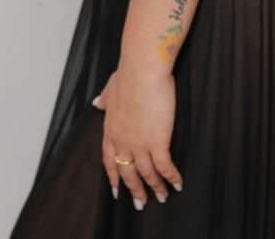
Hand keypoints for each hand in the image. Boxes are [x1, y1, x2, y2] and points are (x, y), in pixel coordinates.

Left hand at [92, 66, 183, 208]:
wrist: (143, 70)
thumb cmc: (129, 74)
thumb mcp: (111, 88)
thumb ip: (105, 99)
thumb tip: (96, 102)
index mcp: (111, 129)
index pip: (110, 160)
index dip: (114, 176)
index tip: (116, 189)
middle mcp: (123, 141)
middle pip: (127, 173)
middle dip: (134, 190)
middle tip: (140, 204)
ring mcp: (140, 144)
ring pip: (146, 174)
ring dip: (155, 188)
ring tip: (163, 198)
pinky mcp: (158, 142)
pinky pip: (165, 167)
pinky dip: (171, 178)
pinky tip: (178, 184)